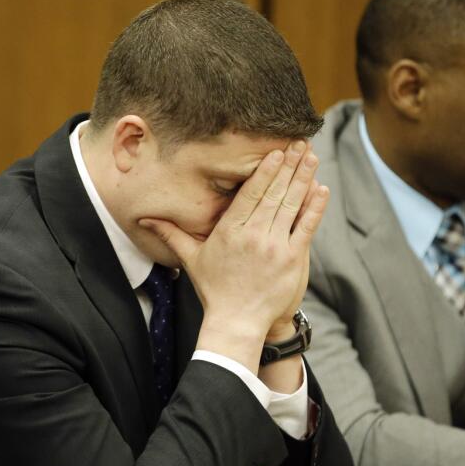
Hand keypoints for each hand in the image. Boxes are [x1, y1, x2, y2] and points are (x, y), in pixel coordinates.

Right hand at [141, 140, 327, 370]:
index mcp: (230, 230)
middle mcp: (253, 235)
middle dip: (288, 166)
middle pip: (274, 193)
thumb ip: (171, 234)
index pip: (251, 193)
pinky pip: (306, 227)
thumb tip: (143, 220)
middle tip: (299, 143)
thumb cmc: (214, 290)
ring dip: (303, 179)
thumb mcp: (192, 259)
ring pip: (292, 204)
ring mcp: (275, 246)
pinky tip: (321, 189)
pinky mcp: (293, 259)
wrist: (236, 322)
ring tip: (311, 157)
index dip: (265, 170)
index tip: (276, 151)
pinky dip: (314, 207)